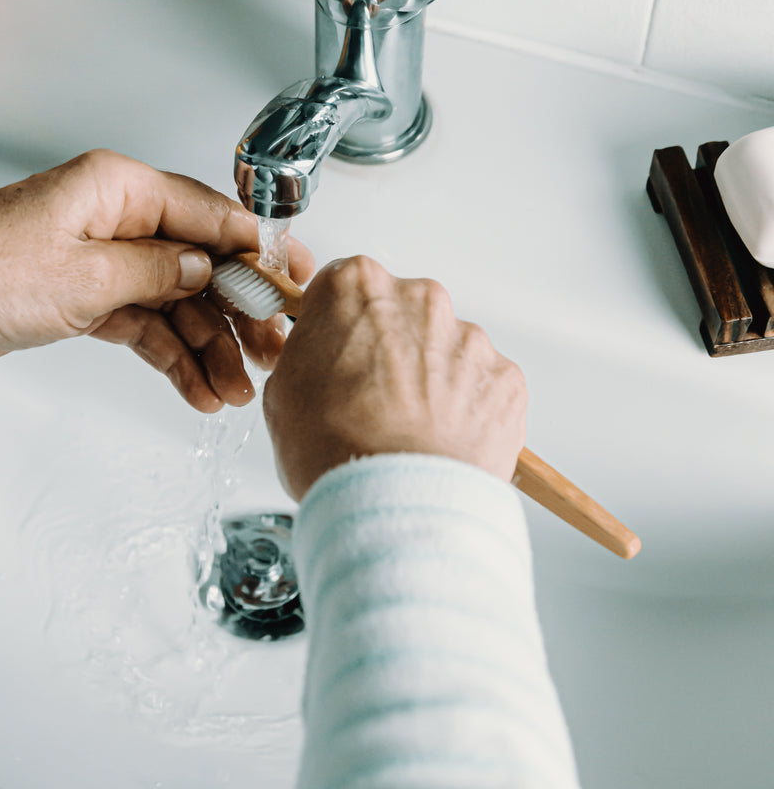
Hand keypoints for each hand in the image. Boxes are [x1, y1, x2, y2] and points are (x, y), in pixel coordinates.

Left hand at [0, 150, 313, 413]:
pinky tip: (194, 388)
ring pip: (174, 302)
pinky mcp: (78, 298)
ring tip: (231, 389)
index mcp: (116, 188)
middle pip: (198, 262)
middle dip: (236, 311)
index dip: (257, 251)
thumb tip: (208, 268)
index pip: (209, 215)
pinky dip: (169, 356)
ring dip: (206, 346)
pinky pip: (142, 325)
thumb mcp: (87, 276)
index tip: (293, 281)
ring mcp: (96, 260)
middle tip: (269, 351)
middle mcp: (110, 218)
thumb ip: (159, 271)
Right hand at [263, 256, 526, 500]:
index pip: (346, 289)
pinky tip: (441, 442)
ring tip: (410, 432)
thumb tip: (318, 362)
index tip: (338, 355)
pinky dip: (467, 410)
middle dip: (391, 351)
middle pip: (403, 315)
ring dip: (431, 381)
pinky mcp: (505, 378)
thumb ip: (306, 357)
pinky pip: (483, 386)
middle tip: (372, 403)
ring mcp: (468, 338)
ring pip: (446, 351)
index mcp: (357, 288)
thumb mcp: (283, 394)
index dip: (340, 328)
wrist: (396, 500)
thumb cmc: (335, 449)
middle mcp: (419, 299)